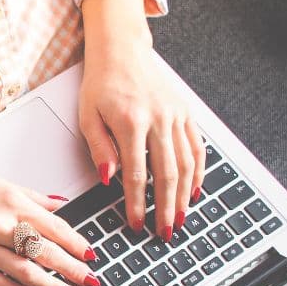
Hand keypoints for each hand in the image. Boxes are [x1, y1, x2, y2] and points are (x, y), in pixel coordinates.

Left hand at [79, 0, 205, 241]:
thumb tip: (108, 179)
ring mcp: (176, 116)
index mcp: (132, 123)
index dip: (137, 204)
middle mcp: (159, 120)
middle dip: (166, 208)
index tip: (136, 223)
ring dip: (185, 196)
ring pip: (187, 163)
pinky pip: (197, 147)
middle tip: (165, 232)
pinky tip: (194, 191)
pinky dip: (198, 171)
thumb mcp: (88, 116)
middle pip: (167, 174)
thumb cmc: (101, 84)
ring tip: (181, 219)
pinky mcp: (185, 113)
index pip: (136, 175)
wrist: (122, 52)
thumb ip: (99, 149)